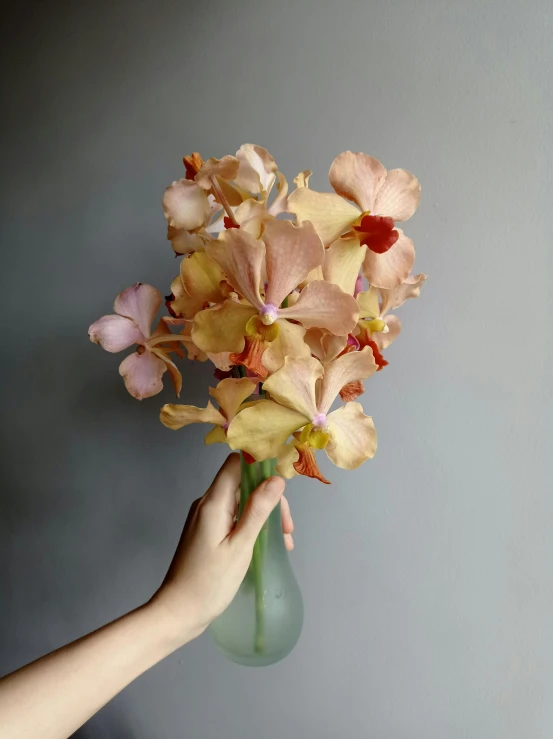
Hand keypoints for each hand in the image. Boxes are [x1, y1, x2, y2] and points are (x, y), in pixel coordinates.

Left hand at [149, 454, 290, 643]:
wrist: (178, 611)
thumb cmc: (209, 582)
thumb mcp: (240, 546)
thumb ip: (258, 510)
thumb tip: (277, 479)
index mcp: (213, 502)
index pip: (236, 464)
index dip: (260, 464)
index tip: (283, 483)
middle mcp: (207, 503)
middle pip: (243, 483)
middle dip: (269, 498)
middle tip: (287, 528)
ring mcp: (206, 517)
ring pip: (242, 501)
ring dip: (265, 515)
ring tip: (283, 542)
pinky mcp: (207, 531)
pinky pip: (234, 517)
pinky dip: (252, 526)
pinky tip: (267, 545)